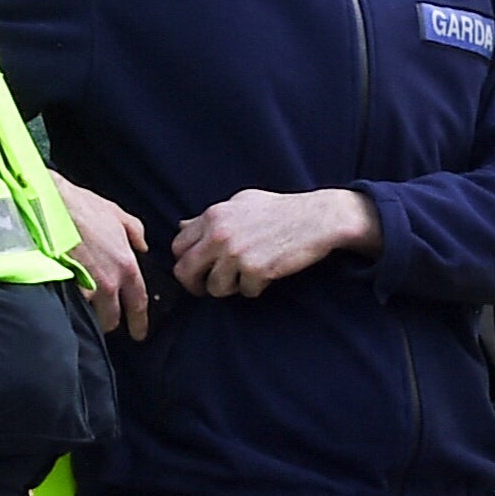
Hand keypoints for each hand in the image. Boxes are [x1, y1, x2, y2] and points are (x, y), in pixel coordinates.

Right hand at [57, 178, 151, 340]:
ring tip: (85, 312)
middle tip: (107, 322)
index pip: (139, 303)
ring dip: (89, 315)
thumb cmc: (83, 207)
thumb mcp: (118, 215)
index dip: (139, 322)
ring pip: (90, 314)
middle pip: (112, 317)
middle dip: (110, 322)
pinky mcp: (63, 287)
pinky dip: (72, 305)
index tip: (139, 334)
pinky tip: (68, 302)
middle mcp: (109, 283)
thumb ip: (135, 233)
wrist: (48, 206)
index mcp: (126, 266)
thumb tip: (142, 246)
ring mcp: (85, 288)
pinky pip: (71, 304)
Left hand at [169, 187, 379, 298]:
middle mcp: (219, 234)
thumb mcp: (240, 203)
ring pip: (214, 288)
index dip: (185, 262)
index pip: (177, 246)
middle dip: (195, 285)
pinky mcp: (256, 270)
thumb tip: (182, 226)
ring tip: (246, 277)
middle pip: (185, 272)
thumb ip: (209, 217)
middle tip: (208, 288)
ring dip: (230, 288)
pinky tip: (268, 274)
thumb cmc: (281, 210)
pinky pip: (245, 292)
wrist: (317, 218)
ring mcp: (236, 253)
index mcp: (213, 216)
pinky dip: (256, 288)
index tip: (197, 270)